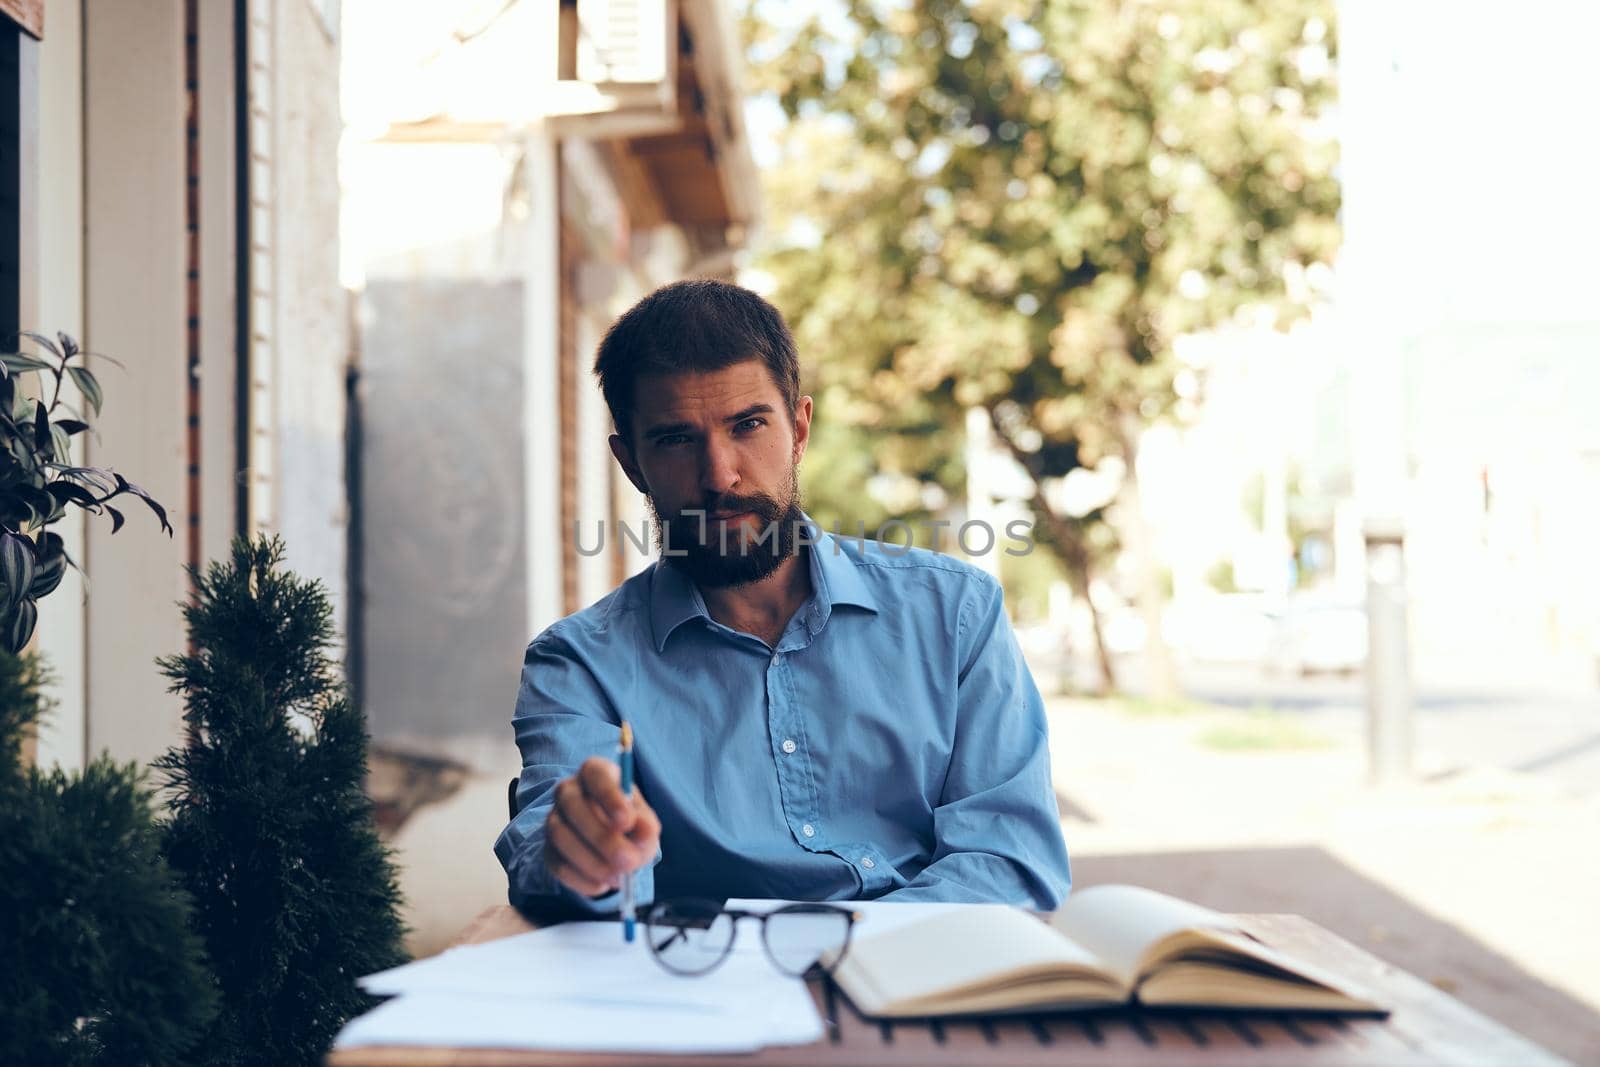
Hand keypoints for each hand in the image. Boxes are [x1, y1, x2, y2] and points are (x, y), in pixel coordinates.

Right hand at [544, 756, 661, 896]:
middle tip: (628, 861)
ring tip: (618, 878)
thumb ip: (647, 826)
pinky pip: (556, 863)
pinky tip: (602, 885)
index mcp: (596, 773)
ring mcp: (553, 818)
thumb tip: (645, 831)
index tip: (626, 822)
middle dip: (602, 838)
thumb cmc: (631, 825)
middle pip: (573, 805)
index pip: (596, 774)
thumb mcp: (645, 822)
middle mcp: (569, 790)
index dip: (610, 797)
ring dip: (592, 862)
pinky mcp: (547, 848)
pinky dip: (581, 879)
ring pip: (560, 836)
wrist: (613, 847)